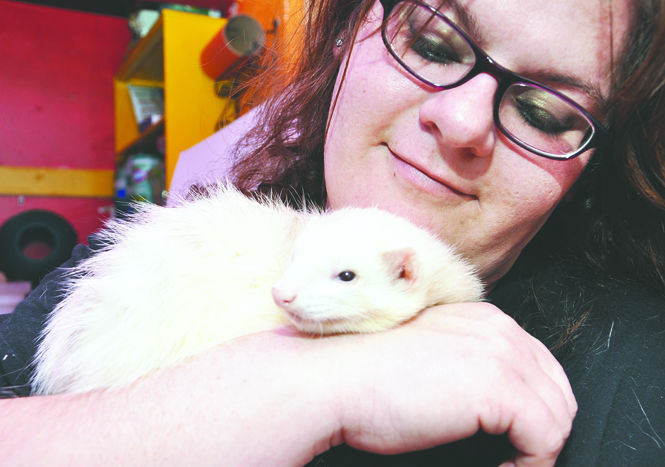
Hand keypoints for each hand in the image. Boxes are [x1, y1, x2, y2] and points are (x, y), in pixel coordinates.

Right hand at [330, 302, 576, 465]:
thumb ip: (469, 367)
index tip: (512, 439)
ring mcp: (500, 356)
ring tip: (506, 466)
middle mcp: (499, 330)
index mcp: (485, 320)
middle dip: (542, 431)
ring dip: (538, 450)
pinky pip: (547, 438)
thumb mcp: (432, 360)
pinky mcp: (496, 388)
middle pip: (557, 391)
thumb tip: (491, 405)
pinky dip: (534, 465)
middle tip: (512, 458)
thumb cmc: (368, 378)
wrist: (334, 380)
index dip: (534, 409)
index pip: (541, 368)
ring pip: (558, 416)